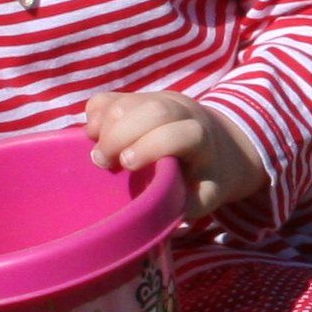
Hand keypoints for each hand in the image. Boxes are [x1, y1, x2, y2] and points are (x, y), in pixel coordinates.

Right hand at [84, 90, 268, 218]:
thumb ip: (186, 203)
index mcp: (200, 136)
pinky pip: (110, 98)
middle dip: (118, 136)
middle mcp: (181, 111)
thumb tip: (153, 214)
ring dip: (104, 127)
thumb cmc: (204, 175)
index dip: (149, 146)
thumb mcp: (205, 195)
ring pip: (126, 103)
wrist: (217, 144)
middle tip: (101, 163)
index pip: (176, 133)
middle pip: (149, 111)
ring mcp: (158, 99)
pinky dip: (96, 114)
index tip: (127, 165)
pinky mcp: (138, 97)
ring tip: (99, 154)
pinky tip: (95, 135)